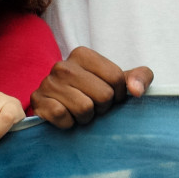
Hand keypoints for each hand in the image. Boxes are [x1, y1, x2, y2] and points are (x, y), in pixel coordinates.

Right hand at [31, 47, 151, 128]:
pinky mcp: (37, 101)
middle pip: (103, 95)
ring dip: (86, 117)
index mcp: (83, 54)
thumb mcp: (120, 82)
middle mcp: (62, 65)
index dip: (119, 95)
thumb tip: (136, 91)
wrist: (60, 107)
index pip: (116, 78)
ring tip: (80, 112)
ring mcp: (47, 82)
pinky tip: (66, 117)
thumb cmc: (95, 92)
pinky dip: (69, 123)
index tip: (110, 97)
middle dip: (103, 107)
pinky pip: (62, 116)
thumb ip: (140, 77)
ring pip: (84, 108)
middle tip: (93, 106)